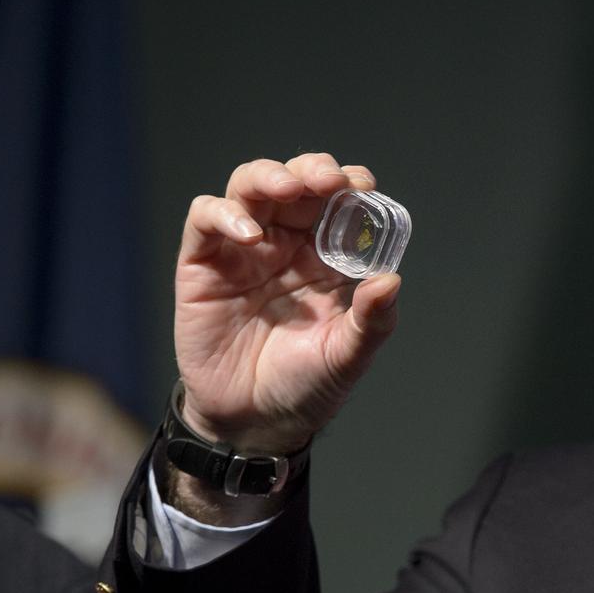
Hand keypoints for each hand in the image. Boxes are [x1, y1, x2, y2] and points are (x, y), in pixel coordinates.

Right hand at [174, 153, 400, 453]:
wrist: (253, 422)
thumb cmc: (306, 385)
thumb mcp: (347, 356)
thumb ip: (372, 321)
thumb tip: (390, 280)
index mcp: (326, 258)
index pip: (338, 203)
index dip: (350, 185)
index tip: (363, 186)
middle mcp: (286, 244)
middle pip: (295, 182)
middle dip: (313, 170)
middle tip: (329, 180)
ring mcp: (243, 250)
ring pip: (249, 186)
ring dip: (269, 177)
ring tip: (289, 188)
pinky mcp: (203, 264)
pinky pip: (205, 219)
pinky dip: (225, 214)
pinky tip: (250, 234)